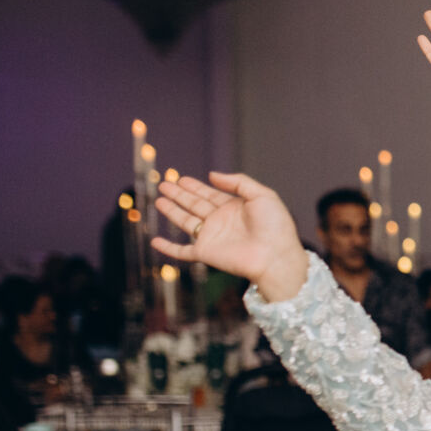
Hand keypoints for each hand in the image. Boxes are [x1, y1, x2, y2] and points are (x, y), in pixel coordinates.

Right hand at [151, 173, 309, 300]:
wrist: (275, 256)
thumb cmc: (275, 226)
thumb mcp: (262, 195)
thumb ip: (238, 182)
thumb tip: (212, 175)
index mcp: (235, 208)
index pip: (210, 195)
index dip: (195, 187)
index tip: (181, 178)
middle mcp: (221, 222)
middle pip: (195, 205)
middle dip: (179, 195)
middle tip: (164, 184)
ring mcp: (212, 237)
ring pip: (186, 222)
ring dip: (172, 211)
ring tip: (159, 199)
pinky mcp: (205, 253)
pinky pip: (182, 251)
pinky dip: (168, 248)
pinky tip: (155, 241)